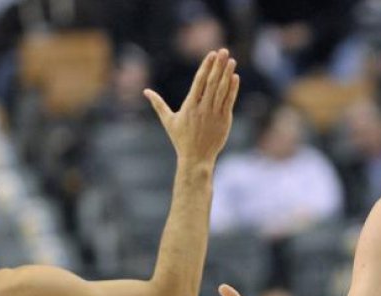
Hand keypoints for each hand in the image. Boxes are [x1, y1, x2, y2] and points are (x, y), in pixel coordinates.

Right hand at [143, 49, 238, 163]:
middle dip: (218, 66)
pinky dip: (233, 90)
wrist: (196, 158)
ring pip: (222, 91)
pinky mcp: (224, 121)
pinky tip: (235, 77)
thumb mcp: (168, 121)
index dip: (206, 67)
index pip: (199, 82)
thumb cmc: (181, 140)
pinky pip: (229, 102)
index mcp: (189, 106)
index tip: (212, 54)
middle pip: (212, 83)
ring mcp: (214, 114)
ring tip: (232, 61)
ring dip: (227, 74)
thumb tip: (145, 91)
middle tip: (224, 51)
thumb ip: (158, 104)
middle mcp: (202, 108)